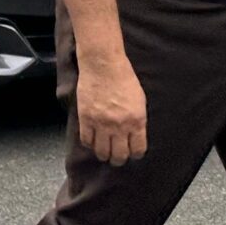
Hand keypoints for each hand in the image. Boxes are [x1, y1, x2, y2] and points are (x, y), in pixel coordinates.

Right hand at [74, 46, 147, 165]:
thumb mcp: (139, 100)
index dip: (134, 154)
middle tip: (116, 157)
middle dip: (118, 159)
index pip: (137, 150)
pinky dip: (89, 143)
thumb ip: (137, 120)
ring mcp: (101, 124)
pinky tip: (92, 140)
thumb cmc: (123, 78)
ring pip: (102, 152)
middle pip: (119, 155)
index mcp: (137, 121)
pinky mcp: (86, 119)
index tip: (131, 152)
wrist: (103, 65)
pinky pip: (86, 141)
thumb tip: (134, 135)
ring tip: (103, 151)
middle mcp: (120, 126)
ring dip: (103, 154)